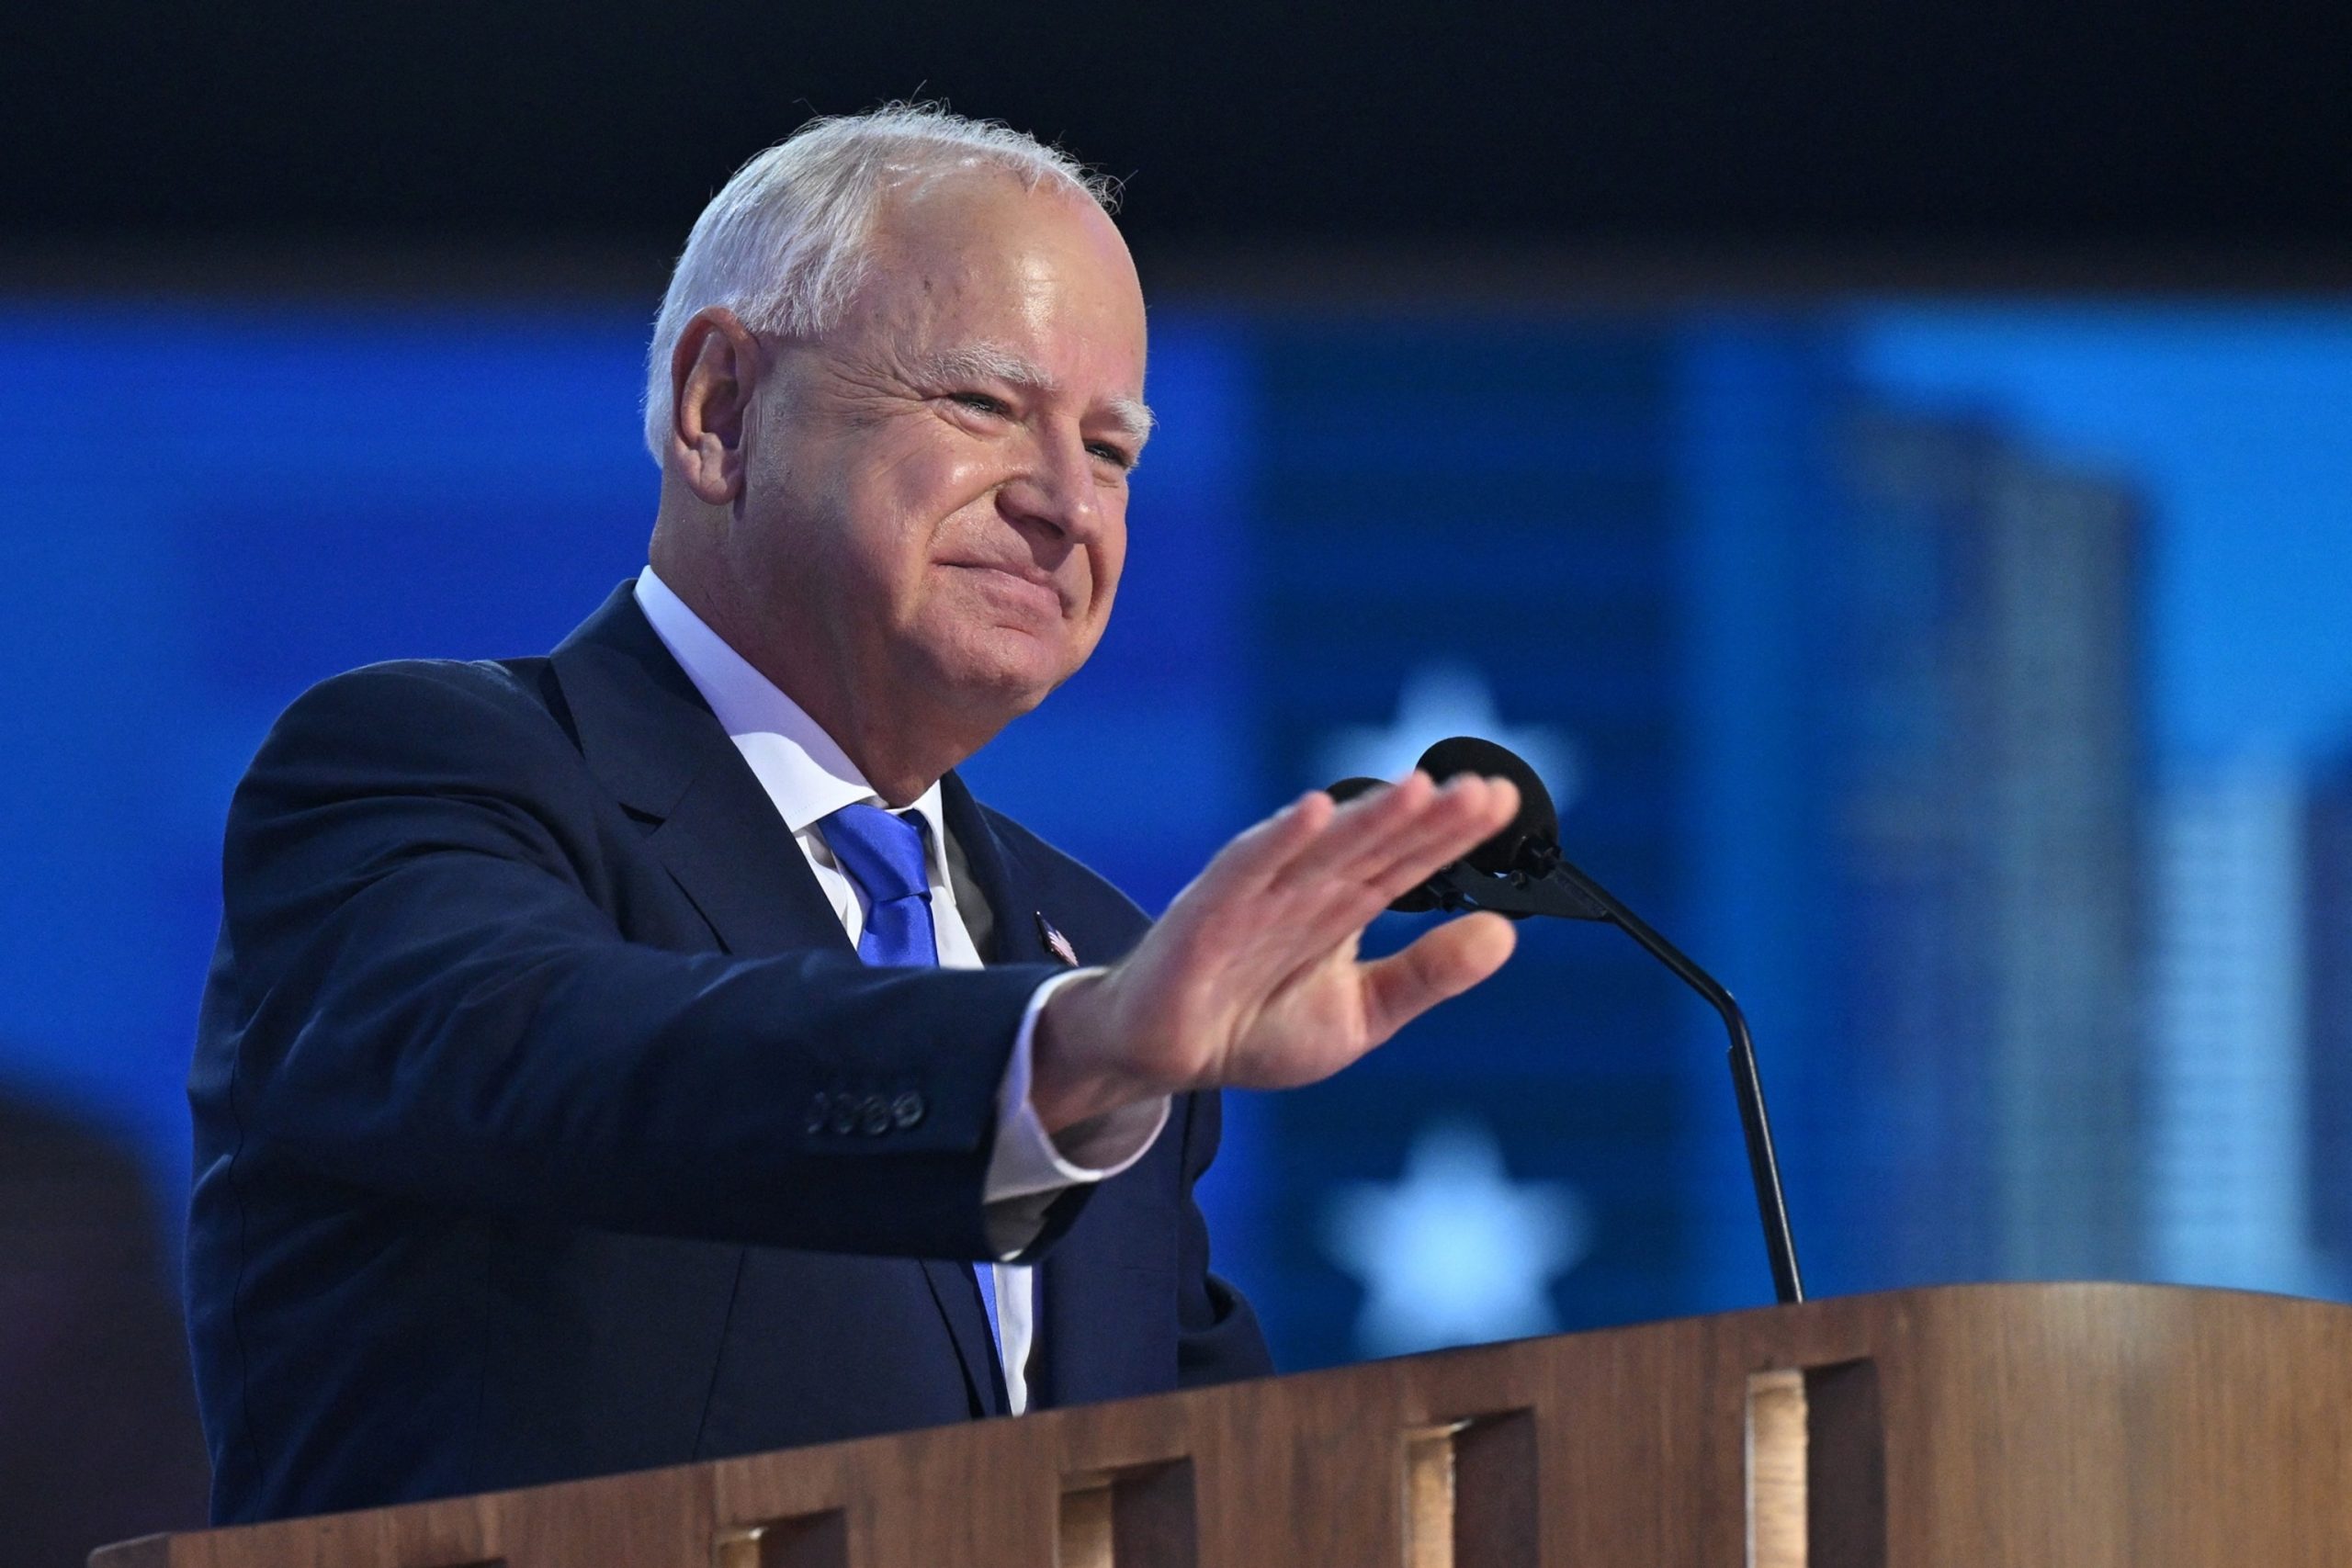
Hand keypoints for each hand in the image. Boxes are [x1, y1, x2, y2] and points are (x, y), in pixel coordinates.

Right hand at [1030, 771, 1520, 1132]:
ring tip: (1418, 789)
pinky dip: (1277, 841)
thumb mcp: (1361, 1015)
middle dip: (1427, 816)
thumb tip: (1506, 936)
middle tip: (1484, 791)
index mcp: (1344, 907)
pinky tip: (1312, 813)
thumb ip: (1427, 975)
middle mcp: (1306, 890)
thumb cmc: (1255, 1027)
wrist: (1162, 1059)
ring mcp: (1256, 897)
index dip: (1453, 833)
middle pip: (1375, 845)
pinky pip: (1244, 871)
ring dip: (1366, 818)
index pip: (1409, 861)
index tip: (1504, 803)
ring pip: (1320, 850)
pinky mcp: (1207, 915)